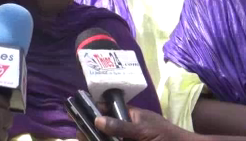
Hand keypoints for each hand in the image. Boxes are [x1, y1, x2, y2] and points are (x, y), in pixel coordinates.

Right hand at [76, 107, 199, 140]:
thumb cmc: (166, 136)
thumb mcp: (143, 130)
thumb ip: (121, 126)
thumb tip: (98, 119)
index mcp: (131, 115)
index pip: (108, 109)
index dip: (94, 110)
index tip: (80, 114)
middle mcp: (127, 127)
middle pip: (105, 127)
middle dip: (92, 129)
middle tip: (80, 134)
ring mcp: (129, 138)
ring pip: (110, 137)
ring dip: (97, 137)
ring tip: (85, 138)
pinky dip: (107, 140)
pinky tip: (95, 140)